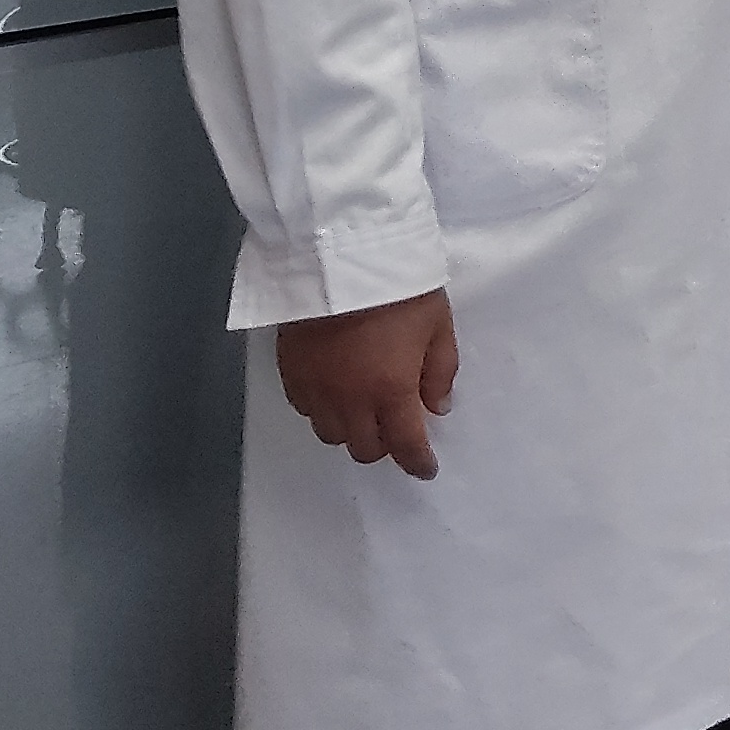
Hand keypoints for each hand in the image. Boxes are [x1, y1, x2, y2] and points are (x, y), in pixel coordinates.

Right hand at [276, 288, 457, 479]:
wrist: (338, 259)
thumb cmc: (400, 290)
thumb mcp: (438, 325)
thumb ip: (440, 371)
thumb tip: (437, 409)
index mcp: (391, 391)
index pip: (404, 445)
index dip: (417, 463)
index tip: (426, 469)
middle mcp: (350, 401)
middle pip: (363, 448)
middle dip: (384, 445)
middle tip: (396, 427)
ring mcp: (315, 390)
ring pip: (330, 434)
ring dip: (352, 429)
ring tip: (365, 408)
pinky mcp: (289, 373)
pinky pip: (305, 410)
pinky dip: (322, 410)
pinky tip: (334, 391)